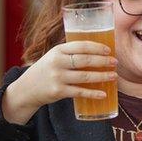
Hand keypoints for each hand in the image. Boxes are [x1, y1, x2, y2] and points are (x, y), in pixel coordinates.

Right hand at [2, 41, 116, 124]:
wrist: (26, 89)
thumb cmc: (47, 70)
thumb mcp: (54, 56)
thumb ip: (71, 53)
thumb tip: (99, 52)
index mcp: (58, 50)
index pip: (81, 46)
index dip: (97, 48)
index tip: (109, 51)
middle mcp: (57, 62)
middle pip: (85, 60)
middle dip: (103, 61)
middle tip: (115, 63)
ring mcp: (57, 77)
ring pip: (85, 76)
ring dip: (102, 76)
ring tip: (114, 76)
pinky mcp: (58, 91)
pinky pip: (79, 92)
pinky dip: (93, 93)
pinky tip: (104, 94)